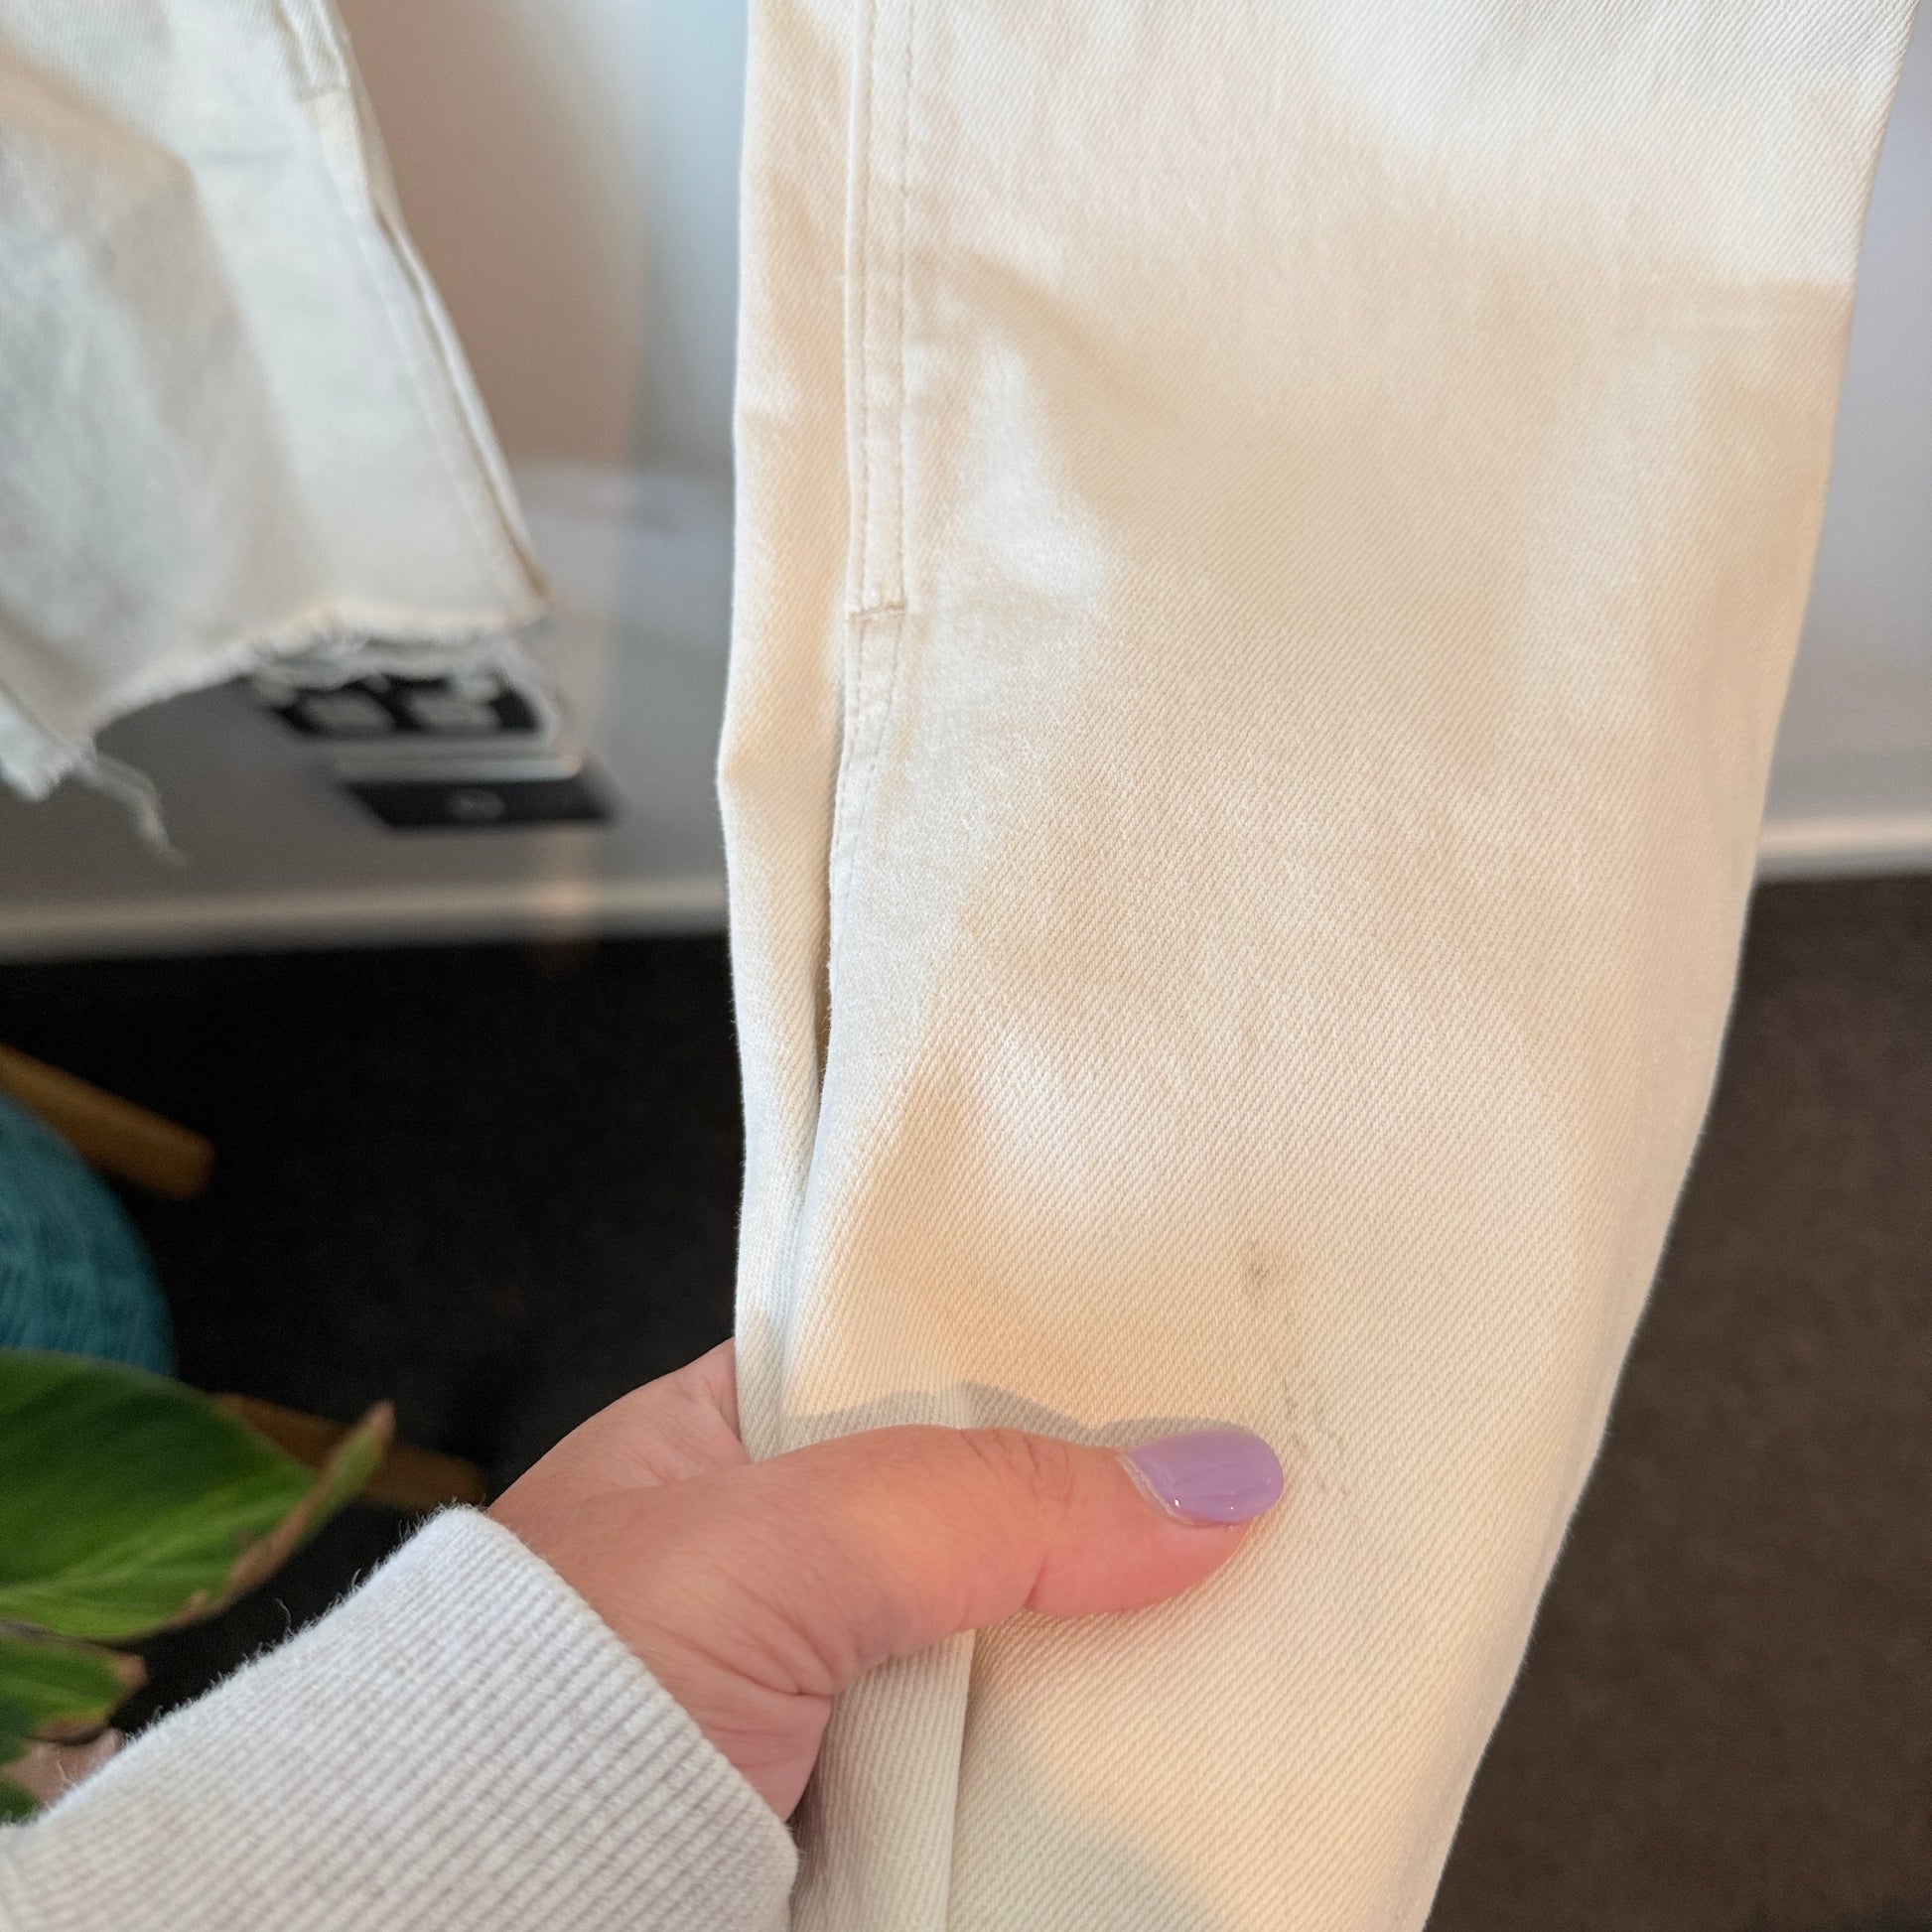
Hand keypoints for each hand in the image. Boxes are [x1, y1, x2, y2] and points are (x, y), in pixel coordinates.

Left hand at [490, 1341, 1284, 1817]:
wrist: (481, 1920)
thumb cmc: (543, 1703)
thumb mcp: (773, 1544)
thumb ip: (978, 1498)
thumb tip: (1207, 1483)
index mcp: (733, 1444)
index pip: (922, 1359)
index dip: (1047, 1356)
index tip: (1181, 1355)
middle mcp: (790, 1562)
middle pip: (991, 1513)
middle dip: (1108, 1513)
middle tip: (1256, 1483)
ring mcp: (838, 1694)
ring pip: (1017, 1647)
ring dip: (1120, 1645)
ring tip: (1267, 1598)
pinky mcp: (875, 1815)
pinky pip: (1013, 1772)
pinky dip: (1092, 1764)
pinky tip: (1191, 1726)